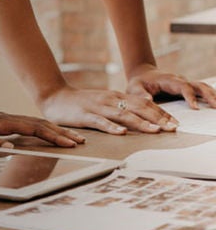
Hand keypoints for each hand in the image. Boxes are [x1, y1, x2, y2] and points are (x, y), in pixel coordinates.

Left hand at [0, 108, 84, 147]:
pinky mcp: (2, 124)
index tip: (68, 143)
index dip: (52, 136)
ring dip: (53, 131)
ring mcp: (5, 120)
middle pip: (40, 124)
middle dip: (60, 133)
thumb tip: (9, 148)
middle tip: (79, 141)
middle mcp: (7, 119)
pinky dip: (41, 130)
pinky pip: (27, 126)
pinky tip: (47, 134)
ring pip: (35, 124)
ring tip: (70, 138)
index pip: (34, 128)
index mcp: (3, 122)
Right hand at [38, 85, 175, 134]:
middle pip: (139, 108)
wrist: (54, 96)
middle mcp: (111, 100)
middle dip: (158, 118)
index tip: (174, 123)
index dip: (161, 113)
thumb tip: (138, 120)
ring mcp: (98, 107)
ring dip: (142, 123)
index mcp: (117, 97)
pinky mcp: (85, 115)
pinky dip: (112, 127)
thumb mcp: (103, 103)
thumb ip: (118, 109)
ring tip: (156, 131)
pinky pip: (101, 122)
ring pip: (124, 115)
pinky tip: (122, 133)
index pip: (145, 103)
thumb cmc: (79, 103)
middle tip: (173, 128)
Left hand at [126, 65, 215, 110]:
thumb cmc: (138, 83)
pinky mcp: (186, 88)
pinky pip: (201, 90)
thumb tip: (148, 100)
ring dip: (212, 95)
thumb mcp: (134, 88)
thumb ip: (140, 94)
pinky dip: (210, 95)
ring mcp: (185, 84)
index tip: (194, 107)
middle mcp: (180, 80)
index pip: (183, 87)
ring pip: (202, 87)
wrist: (143, 75)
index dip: (189, 96)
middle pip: (197, 85)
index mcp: (168, 80)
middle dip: (208, 95)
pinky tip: (215, 102)